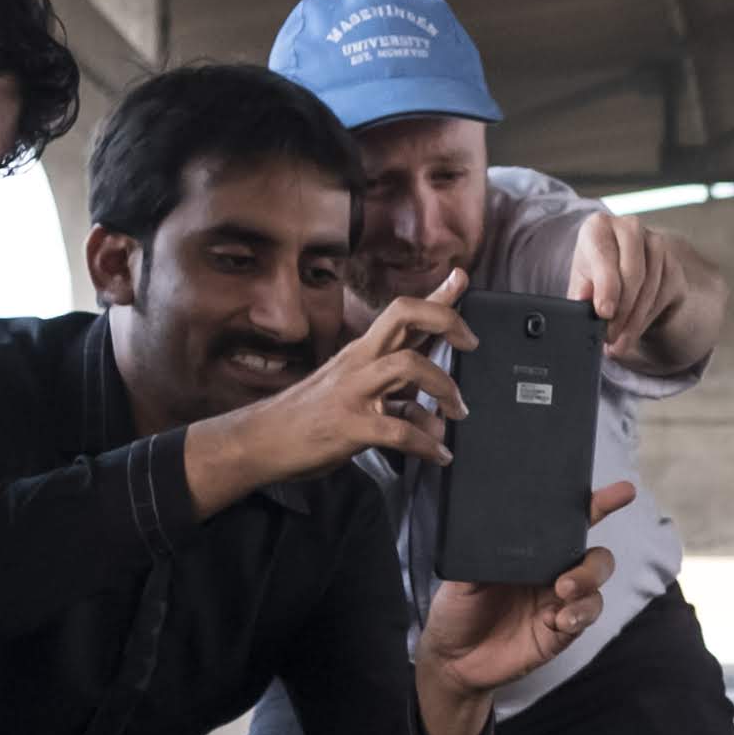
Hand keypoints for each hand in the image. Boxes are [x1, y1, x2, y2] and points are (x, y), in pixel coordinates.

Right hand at [183, 274, 469, 513]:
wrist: (261, 440)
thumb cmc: (311, 416)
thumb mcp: (357, 397)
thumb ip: (398, 400)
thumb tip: (437, 417)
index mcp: (362, 352)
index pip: (402, 311)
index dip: (435, 295)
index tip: (462, 279)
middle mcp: (359, 362)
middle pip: (404, 316)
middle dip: (445, 319)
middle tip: (471, 343)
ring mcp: (353, 391)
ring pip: (408, 366)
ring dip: (444, 387)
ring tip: (458, 412)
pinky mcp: (348, 425)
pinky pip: (398, 431)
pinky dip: (426, 445)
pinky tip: (438, 456)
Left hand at [410, 479, 633, 734]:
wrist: (451, 659)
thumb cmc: (456, 610)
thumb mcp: (461, 575)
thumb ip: (480, 552)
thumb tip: (495, 527)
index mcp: (531, 552)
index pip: (567, 524)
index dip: (597, 505)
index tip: (622, 492)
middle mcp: (551, 574)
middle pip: (594, 558)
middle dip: (594, 563)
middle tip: (568, 577)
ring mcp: (558, 603)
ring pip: (595, 588)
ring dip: (588, 587)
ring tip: (563, 593)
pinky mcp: (561, 632)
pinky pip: (584, 618)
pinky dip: (579, 616)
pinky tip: (559, 620)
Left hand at [569, 212, 687, 358]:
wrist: (622, 272)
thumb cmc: (596, 274)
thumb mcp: (581, 283)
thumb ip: (581, 291)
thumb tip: (583, 300)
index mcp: (599, 226)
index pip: (605, 255)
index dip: (606, 287)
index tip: (604, 313)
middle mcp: (629, 228)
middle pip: (632, 272)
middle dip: (622, 311)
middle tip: (609, 337)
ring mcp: (655, 244)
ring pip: (649, 289)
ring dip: (634, 321)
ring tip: (619, 344)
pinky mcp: (672, 264)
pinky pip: (662, 297)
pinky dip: (645, 319)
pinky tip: (633, 332)